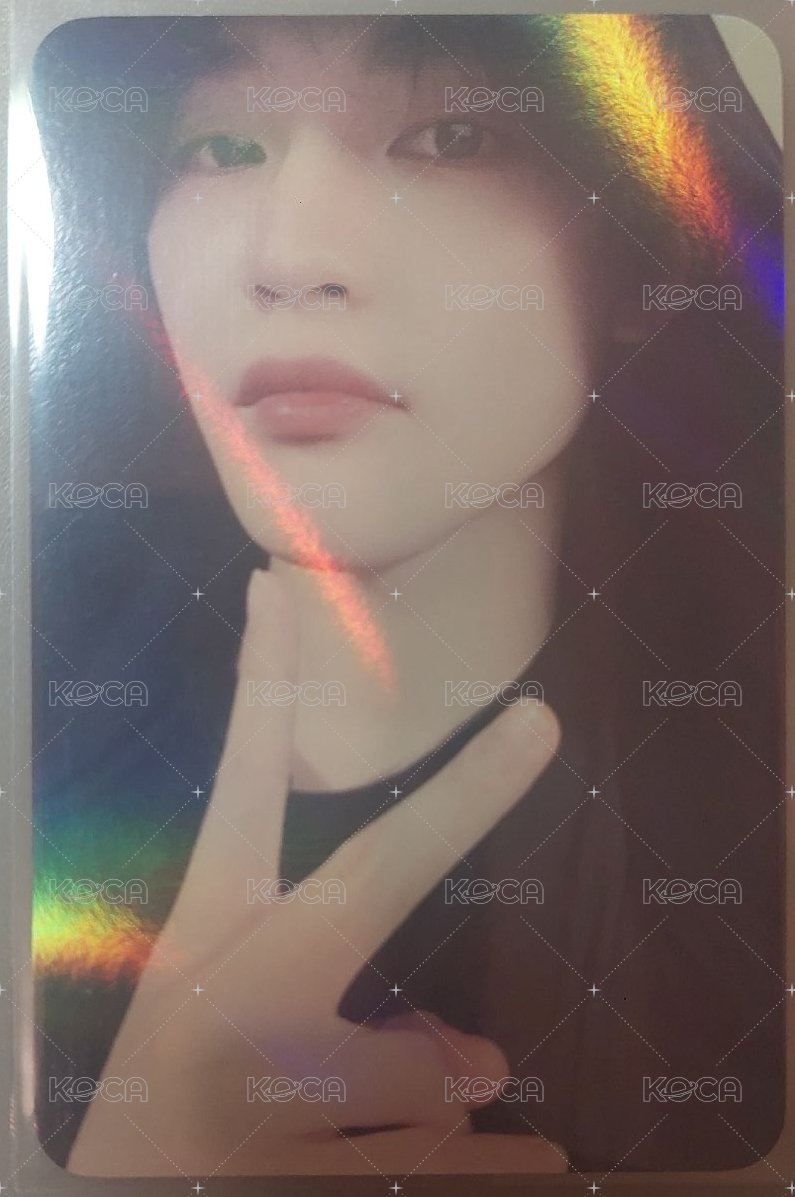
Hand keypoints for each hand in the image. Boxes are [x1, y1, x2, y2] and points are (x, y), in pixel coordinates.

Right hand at [69, 570, 564, 1176]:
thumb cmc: (164, 1119)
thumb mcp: (233, 1046)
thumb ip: (370, 1036)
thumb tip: (488, 1062)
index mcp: (203, 944)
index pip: (239, 788)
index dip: (259, 683)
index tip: (282, 588)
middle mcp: (230, 999)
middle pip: (370, 880)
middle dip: (464, 797)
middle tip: (541, 721)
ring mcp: (260, 1090)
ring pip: (423, 1072)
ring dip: (449, 1095)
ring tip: (478, 1122)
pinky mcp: (295, 1177)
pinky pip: (439, 1165)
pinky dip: (494, 1167)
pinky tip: (538, 1163)